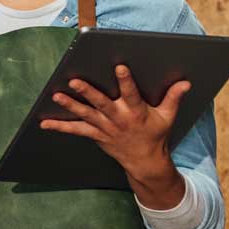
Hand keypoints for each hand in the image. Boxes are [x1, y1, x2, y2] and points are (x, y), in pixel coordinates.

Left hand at [41, 64, 188, 181]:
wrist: (144, 161)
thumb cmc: (155, 135)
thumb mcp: (167, 117)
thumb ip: (173, 98)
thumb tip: (185, 82)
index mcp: (136, 112)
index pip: (131, 94)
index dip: (125, 81)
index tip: (119, 67)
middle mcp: (118, 119)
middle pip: (101, 104)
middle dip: (88, 92)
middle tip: (74, 81)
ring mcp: (105, 128)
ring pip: (85, 115)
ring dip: (70, 106)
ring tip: (55, 96)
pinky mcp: (95, 135)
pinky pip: (75, 130)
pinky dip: (60, 127)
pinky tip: (43, 123)